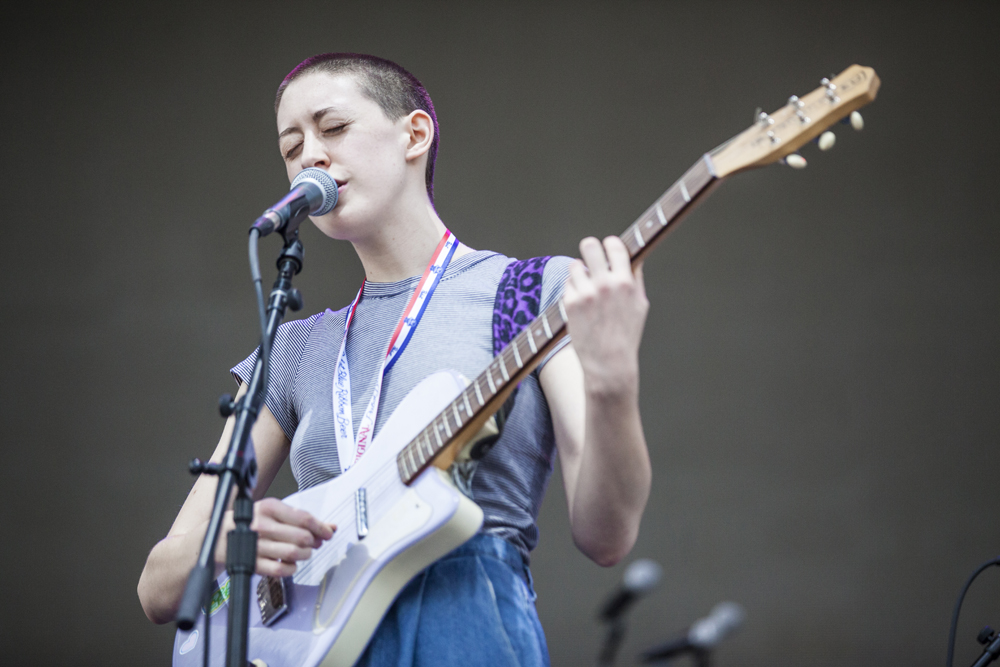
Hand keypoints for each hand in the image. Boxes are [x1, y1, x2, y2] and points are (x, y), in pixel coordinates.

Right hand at [214, 497, 335, 577]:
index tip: (328, 533)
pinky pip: (280, 570)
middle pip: (302, 537)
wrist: (216, 537)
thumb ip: (301, 519)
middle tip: (313, 544)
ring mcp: (255, 545)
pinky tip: (290, 565)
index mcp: (269, 507)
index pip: (304, 518)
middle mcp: (261, 525)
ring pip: (293, 553)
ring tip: (302, 553)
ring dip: (304, 556)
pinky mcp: (250, 563)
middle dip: (313, 543)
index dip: (321, 528)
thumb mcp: (273, 513)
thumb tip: (331, 527)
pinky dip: (291, 569)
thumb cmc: (249, 522)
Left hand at [563, 236, 648, 395]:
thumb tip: (633, 258)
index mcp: (625, 283)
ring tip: (587, 288)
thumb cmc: (626, 335)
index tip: (608, 246)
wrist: (608, 364)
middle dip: (589, 248)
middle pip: (589, 246)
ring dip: (580, 272)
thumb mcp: (639, 306)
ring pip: (575, 265)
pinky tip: (581, 305)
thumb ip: (635, 279)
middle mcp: (605, 284)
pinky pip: (568, 285)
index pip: (614, 246)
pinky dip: (573, 290)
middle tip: (590, 256)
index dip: (609, 243)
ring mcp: (586, 293)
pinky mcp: (570, 303)